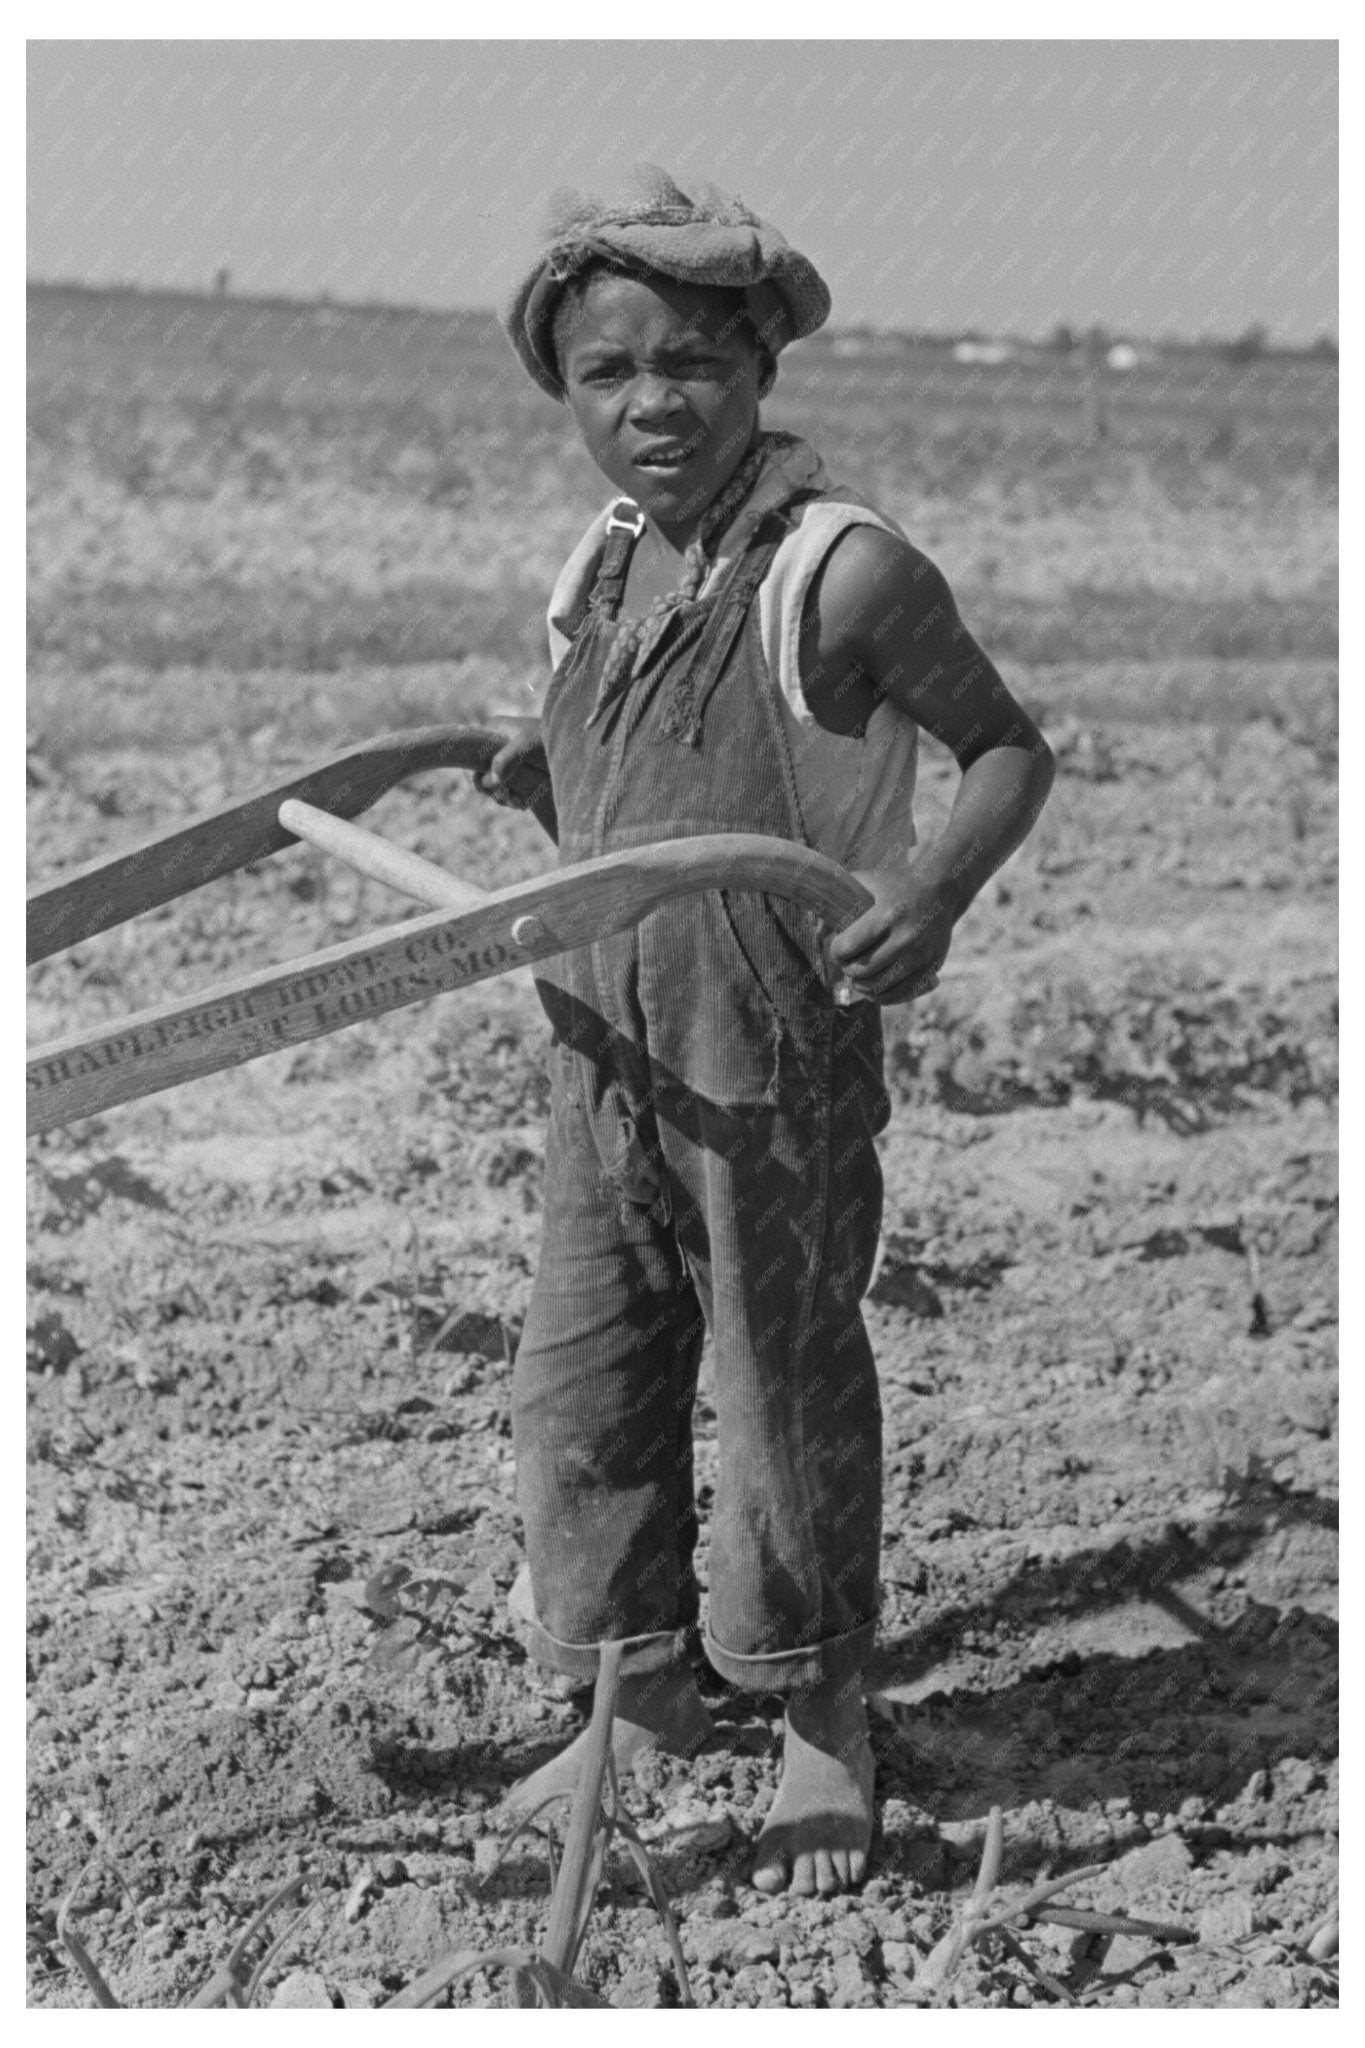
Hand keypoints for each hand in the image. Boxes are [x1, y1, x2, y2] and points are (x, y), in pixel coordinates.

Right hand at [474, 717, 547, 805]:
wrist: (578, 748)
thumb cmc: (551, 741)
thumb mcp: (528, 747)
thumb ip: (508, 759)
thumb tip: (490, 781)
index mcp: (493, 731)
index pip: (471, 757)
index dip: (479, 777)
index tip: (498, 788)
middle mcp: (498, 744)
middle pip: (482, 775)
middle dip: (495, 791)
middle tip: (509, 797)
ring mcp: (509, 760)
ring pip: (495, 786)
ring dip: (505, 798)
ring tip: (520, 803)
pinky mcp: (521, 773)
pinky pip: (509, 790)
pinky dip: (514, 799)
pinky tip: (525, 804)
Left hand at [827, 857, 960, 1004]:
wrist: (940, 890)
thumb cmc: (893, 887)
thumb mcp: (864, 883)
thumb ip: (836, 900)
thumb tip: (817, 932)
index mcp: (887, 913)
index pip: (848, 947)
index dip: (836, 952)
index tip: (838, 948)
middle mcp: (907, 935)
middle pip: (862, 970)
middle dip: (848, 969)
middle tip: (848, 963)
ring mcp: (922, 954)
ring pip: (880, 986)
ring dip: (862, 985)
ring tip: (858, 976)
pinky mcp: (932, 967)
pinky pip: (901, 995)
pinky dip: (882, 996)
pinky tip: (873, 989)